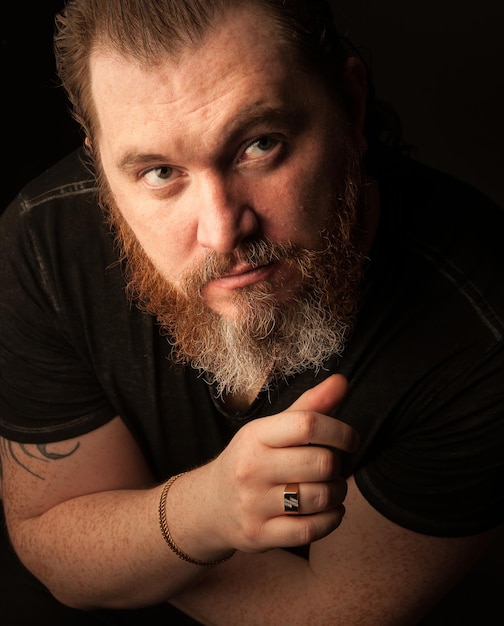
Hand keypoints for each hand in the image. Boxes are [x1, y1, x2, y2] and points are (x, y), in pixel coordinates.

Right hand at [205, 374, 358, 552]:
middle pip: (320, 463)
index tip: (350, 440)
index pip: (307, 424)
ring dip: (338, 493)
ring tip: (332, 488)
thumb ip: (309, 405)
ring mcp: (253, 504)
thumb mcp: (271, 429)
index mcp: (256, 435)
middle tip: (334, 467)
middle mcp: (251, 468)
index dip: (340, 431)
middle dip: (338, 466)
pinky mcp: (259, 534)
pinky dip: (332, 520)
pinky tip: (331, 511)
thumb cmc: (251, 460)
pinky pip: (310, 530)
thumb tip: (342, 381)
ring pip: (320, 498)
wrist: (211, 504)